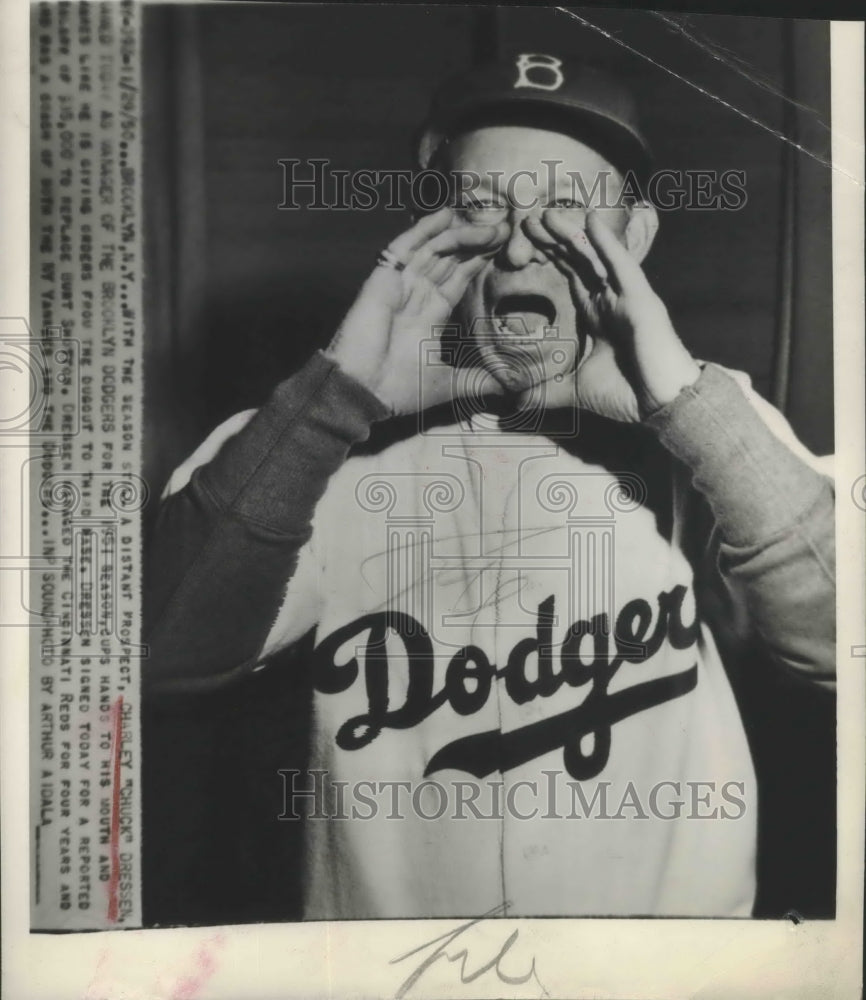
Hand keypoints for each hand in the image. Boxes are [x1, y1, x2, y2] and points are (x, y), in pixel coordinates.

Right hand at [324, 207, 507, 414]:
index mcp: (427, 316)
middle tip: (503, 228)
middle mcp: (414, 296)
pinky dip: (424, 229)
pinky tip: (446, 215)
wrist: (363, 391)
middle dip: (474, 243)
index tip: (500, 247)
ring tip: (490, 226)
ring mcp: (398, 285)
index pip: (456, 280)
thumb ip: (480, 381)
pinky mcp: (382, 279)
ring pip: (433, 250)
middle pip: (448, 259)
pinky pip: (405, 247)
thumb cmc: (398, 389)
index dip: (476, 262)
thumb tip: (515, 386)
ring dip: (461, 235)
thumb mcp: (450, 385)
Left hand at [524, 209, 700, 422]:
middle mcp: (611, 301)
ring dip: (572, 236)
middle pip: (578, 263)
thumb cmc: (626, 394)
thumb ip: (545, 392)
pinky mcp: (640, 300)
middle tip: (527, 222)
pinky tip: (591, 221)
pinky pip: (622, 266)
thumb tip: (516, 403)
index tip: (524, 245)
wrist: (660, 405)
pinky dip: (606, 244)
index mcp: (597, 316)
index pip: (570, 279)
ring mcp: (626, 298)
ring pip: (595, 259)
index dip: (550, 260)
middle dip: (553, 242)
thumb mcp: (574, 391)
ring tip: (547, 216)